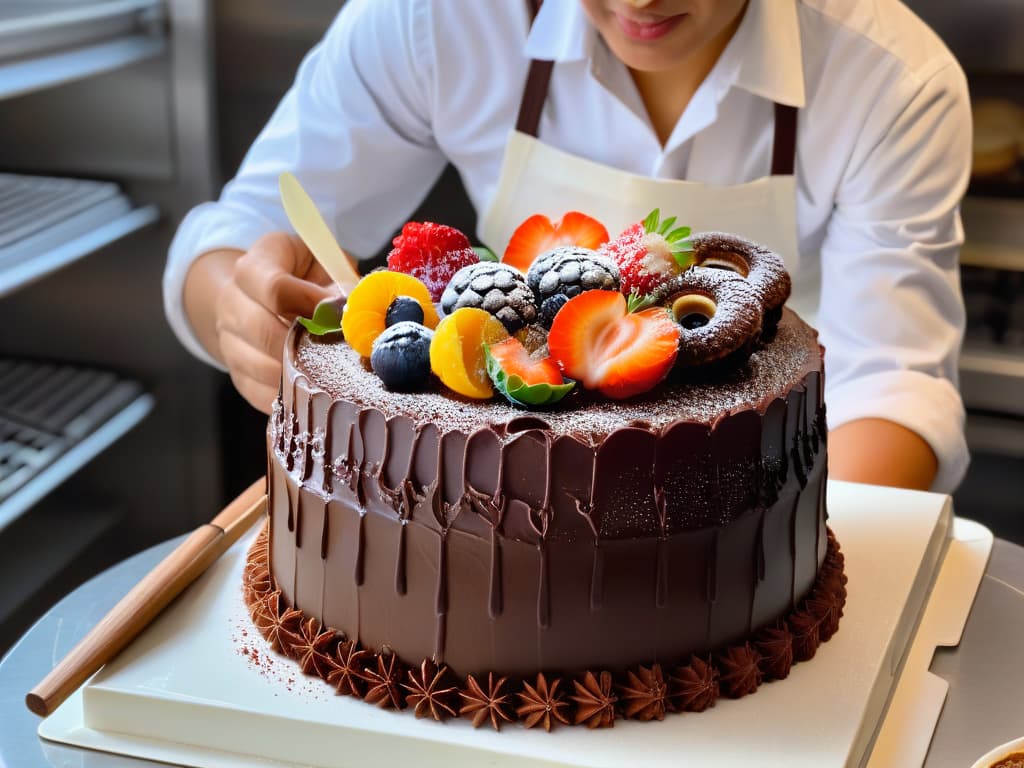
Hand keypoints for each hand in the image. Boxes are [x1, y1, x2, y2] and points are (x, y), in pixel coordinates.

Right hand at [186, 233, 336, 412]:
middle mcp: (232, 302)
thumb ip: (337, 284)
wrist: (261, 295)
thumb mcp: (319, 263)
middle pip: (264, 331)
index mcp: (253, 268)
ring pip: (261, 367)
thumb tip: (352, 314)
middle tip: (338, 352)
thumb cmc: (302, 276)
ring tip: (331, 372)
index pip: (275, 289)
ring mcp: (228, 340)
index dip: (312, 303)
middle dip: (305, 345)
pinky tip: (314, 391)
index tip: (339, 313)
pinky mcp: (236, 373)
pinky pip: (260, 393)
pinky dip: (290, 397)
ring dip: (300, 373)